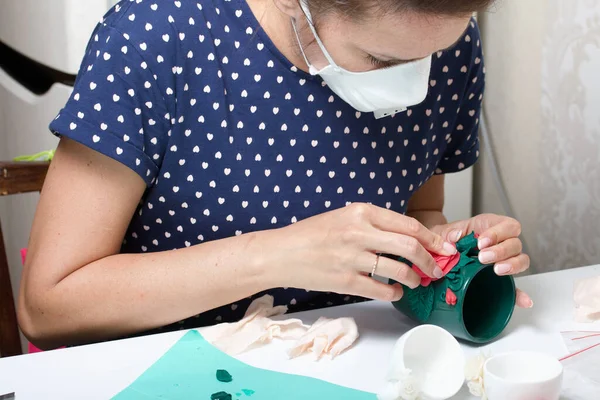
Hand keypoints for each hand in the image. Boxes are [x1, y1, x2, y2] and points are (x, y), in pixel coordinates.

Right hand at [265, 203, 458, 301]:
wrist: (280, 253)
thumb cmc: (310, 234)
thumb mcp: (342, 216)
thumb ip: (372, 223)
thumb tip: (405, 237)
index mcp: (360, 212)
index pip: (407, 225)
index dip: (431, 238)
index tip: (442, 247)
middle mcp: (359, 232)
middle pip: (409, 246)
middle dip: (430, 259)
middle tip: (437, 268)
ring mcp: (352, 258)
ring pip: (399, 270)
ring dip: (415, 278)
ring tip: (417, 281)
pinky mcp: (345, 280)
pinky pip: (381, 289)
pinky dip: (394, 292)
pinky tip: (395, 291)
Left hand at [431, 214, 532, 307]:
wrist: (440, 252)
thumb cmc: (446, 239)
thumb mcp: (443, 232)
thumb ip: (447, 233)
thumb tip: (455, 237)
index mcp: (490, 226)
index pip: (507, 226)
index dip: (498, 233)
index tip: (481, 242)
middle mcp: (501, 241)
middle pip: (515, 243)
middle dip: (501, 251)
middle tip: (483, 258)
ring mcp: (503, 259)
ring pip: (520, 260)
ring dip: (512, 265)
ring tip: (496, 270)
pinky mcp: (500, 276)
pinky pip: (514, 285)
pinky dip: (519, 293)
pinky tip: (524, 300)